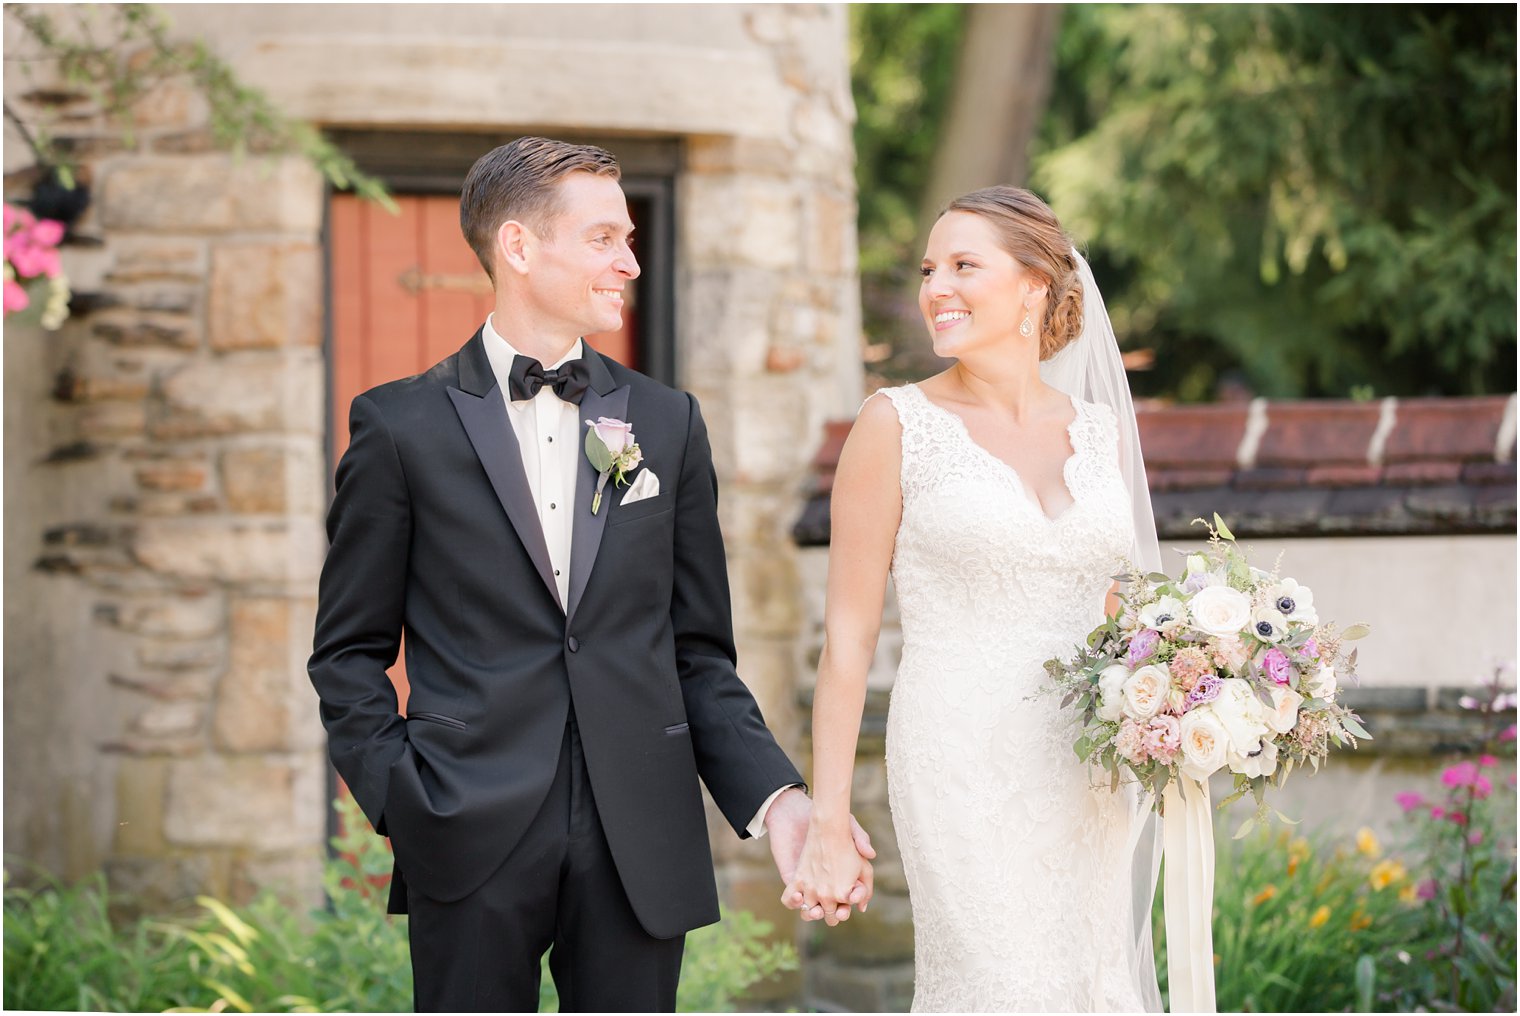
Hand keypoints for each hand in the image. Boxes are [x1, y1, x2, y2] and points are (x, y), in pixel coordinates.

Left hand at [764, 790, 874, 923]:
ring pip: (812, 912)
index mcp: (845, 880)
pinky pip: (790, 900)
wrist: (799, 815)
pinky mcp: (792, 882)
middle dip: (837, 915)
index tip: (854, 897)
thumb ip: (862, 839)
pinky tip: (798, 896)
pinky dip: (793, 902)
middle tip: (840, 912)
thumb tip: (871, 854)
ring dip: (814, 915)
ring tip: (817, 911)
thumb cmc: (829, 824)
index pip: (851, 899)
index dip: (854, 900)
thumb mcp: (850, 828)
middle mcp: (827, 887)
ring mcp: (808, 887)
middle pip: (833, 912)